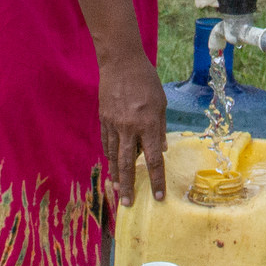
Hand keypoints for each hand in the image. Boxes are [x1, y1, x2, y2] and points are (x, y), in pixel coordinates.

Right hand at [101, 53, 168, 206]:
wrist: (120, 62)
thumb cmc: (146, 80)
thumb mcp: (161, 103)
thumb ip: (161, 127)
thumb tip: (161, 149)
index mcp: (148, 124)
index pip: (153, 159)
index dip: (156, 180)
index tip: (158, 196)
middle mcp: (129, 128)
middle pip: (129, 163)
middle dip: (128, 185)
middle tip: (127, 203)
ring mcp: (114, 124)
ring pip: (114, 155)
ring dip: (116, 174)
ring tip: (117, 189)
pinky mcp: (103, 119)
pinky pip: (107, 142)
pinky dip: (110, 155)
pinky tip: (112, 164)